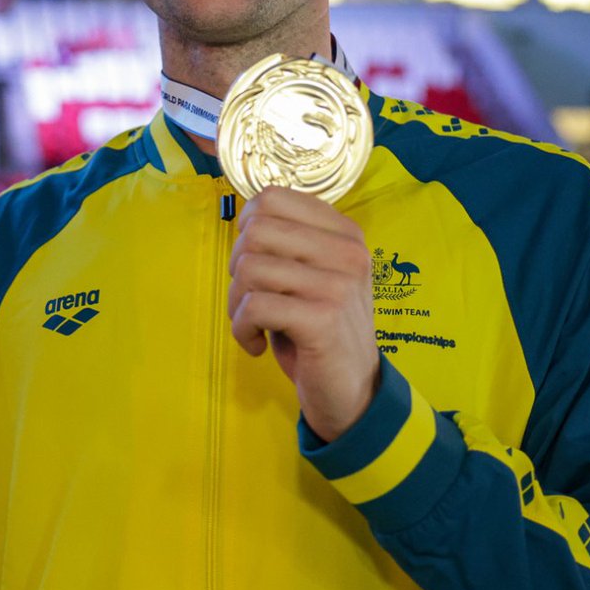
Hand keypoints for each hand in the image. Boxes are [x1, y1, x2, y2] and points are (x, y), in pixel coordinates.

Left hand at [228, 186, 379, 442]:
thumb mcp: (312, 275)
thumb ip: (287, 244)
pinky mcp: (322, 319)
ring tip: (253, 324)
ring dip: (237, 303)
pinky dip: (242, 329)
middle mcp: (346, 252)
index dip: (247, 228)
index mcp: (344, 233)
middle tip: (251, 297)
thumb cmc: (322, 328)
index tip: (255, 259)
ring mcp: (337, 284)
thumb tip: (244, 219)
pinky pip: (254, 306)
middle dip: (237, 267)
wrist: (353, 391)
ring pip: (249, 268)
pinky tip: (257, 345)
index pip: (273, 198)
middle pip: (255, 231)